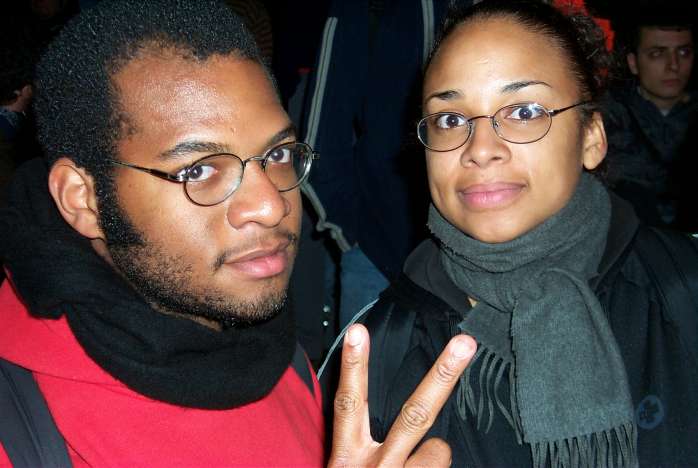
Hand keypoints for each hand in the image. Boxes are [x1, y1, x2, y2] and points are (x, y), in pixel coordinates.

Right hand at [329, 324, 476, 466]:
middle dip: (442, 376)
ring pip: (439, 449)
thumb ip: (358, 445)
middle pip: (414, 414)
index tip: (357, 331)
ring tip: (415, 467)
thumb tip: (382, 421)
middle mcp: (376, 466)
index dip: (354, 366)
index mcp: (347, 456)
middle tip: (465, 344)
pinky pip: (442, 466)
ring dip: (433, 454)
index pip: (350, 404)